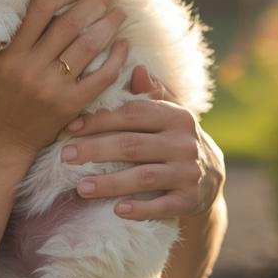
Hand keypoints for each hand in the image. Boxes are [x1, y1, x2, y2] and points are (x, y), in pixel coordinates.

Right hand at [0, 0, 129, 161]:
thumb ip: (10, 36)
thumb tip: (38, 3)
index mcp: (10, 53)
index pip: (42, 8)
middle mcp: (32, 68)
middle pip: (70, 23)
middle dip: (93, 1)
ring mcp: (52, 88)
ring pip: (87, 47)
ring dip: (108, 25)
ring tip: (118, 12)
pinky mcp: (70, 107)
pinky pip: (100, 78)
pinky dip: (114, 59)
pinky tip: (123, 46)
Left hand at [62, 66, 225, 220]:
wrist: (211, 176)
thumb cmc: (175, 138)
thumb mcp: (169, 113)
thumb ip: (151, 93)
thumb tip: (135, 67)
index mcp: (176, 116)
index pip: (133, 114)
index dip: (100, 120)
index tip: (70, 127)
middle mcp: (184, 143)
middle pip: (133, 145)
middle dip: (96, 150)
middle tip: (65, 156)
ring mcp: (188, 172)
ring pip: (144, 177)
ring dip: (110, 183)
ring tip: (80, 188)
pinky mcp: (190, 200)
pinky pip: (162, 206)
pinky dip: (140, 209)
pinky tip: (117, 210)